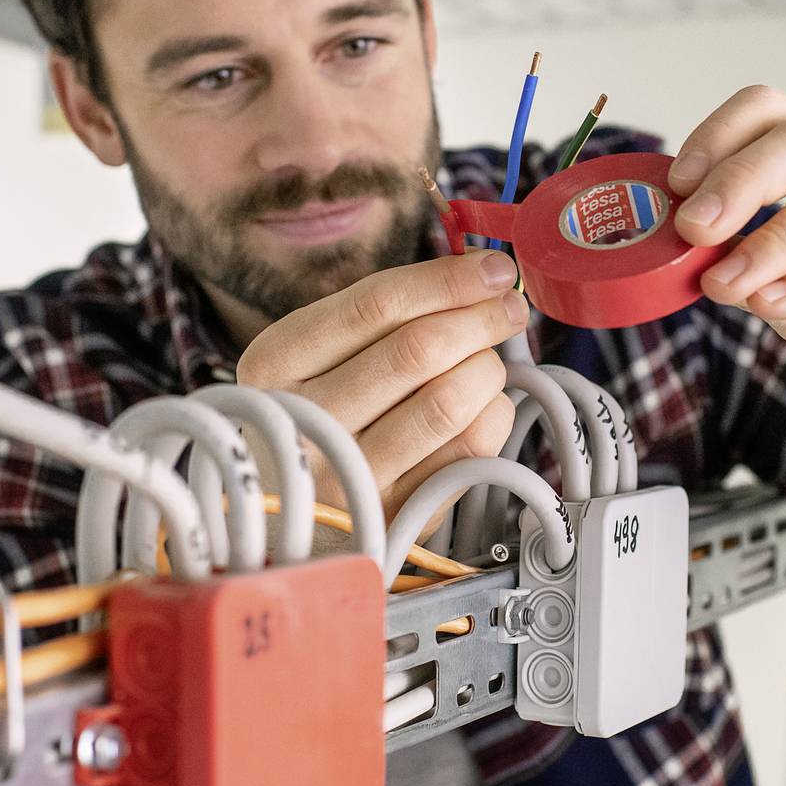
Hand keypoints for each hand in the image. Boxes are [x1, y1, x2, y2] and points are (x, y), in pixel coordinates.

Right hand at [235, 249, 524, 519]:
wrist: (284, 511)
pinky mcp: (393, 516)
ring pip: (448, 402)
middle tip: (508, 309)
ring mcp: (350, 476)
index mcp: (277, 362)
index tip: (493, 270)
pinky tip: (482, 406)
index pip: (377, 305)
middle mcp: (307, 421)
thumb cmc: (314, 410)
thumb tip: (480, 276)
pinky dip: (491, 416)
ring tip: (486, 361)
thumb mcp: (314, 353)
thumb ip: (382, 314)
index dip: (447, 281)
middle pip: (418, 350)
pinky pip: (467, 453)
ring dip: (486, 369)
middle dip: (480, 319)